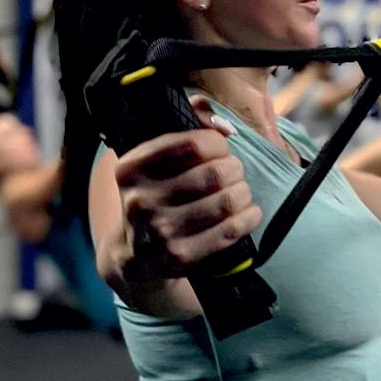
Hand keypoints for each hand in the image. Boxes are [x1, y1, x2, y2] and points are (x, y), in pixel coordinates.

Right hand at [114, 97, 262, 281]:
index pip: (194, 144)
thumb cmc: (156, 193)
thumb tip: (222, 123)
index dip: (218, 143)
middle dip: (234, 169)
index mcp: (132, 168)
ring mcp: (159, 231)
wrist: (134, 254)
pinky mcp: (179, 257)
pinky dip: (248, 217)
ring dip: (243, 193)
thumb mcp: (155, 158)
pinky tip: (248, 212)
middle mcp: (140, 200)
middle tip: (233, 172)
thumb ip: (187, 124)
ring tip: (240, 192)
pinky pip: (230, 231)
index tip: (220, 149)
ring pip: (226, 202)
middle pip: (215, 173)